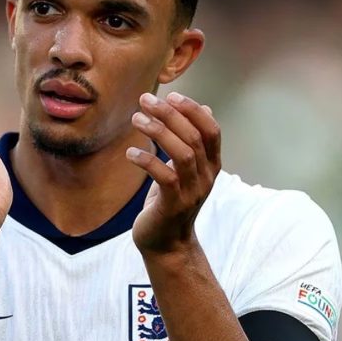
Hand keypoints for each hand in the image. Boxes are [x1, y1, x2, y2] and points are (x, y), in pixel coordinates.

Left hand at [126, 92, 220, 254]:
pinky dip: (146, 160)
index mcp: (211, 166)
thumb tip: (204, 108)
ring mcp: (192, 192)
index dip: (193, 110)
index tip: (172, 95)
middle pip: (194, 137)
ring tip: (136, 118)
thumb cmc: (171, 202)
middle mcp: (206, 177)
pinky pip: (164, 176)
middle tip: (145, 100)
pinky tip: (130, 152)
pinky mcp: (174, 205)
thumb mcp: (185, 170)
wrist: (166, 245)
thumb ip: (193, 141)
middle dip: (169, 114)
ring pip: (183, 153)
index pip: (211, 130)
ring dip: (158, 131)